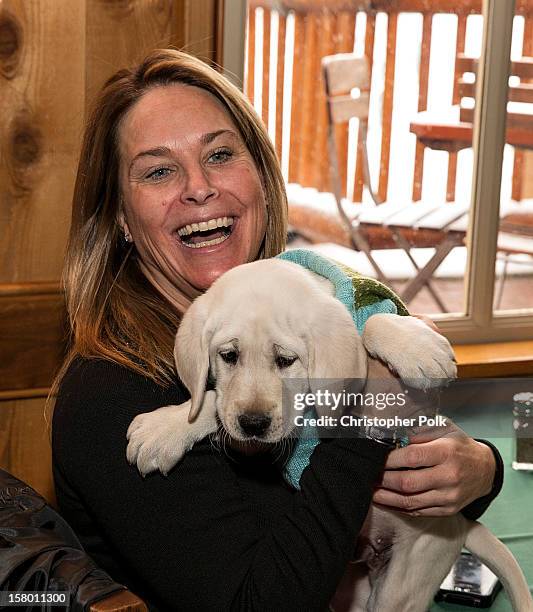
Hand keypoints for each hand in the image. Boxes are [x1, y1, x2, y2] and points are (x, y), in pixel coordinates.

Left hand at [372, 420, 495, 515]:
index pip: (412, 457)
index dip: (390, 459)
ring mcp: (449, 497)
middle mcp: (449, 477)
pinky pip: (417, 511)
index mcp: (446, 453)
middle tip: (369, 474)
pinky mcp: (447, 510)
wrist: (485, 470)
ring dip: (386, 497)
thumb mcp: (443, 429)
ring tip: (371, 490)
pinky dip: (398, 507)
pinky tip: (386, 500)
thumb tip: (392, 437)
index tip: (376, 457)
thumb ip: (418, 432)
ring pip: (410, 501)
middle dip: (383, 480)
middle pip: (407, 483)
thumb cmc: (459, 446)